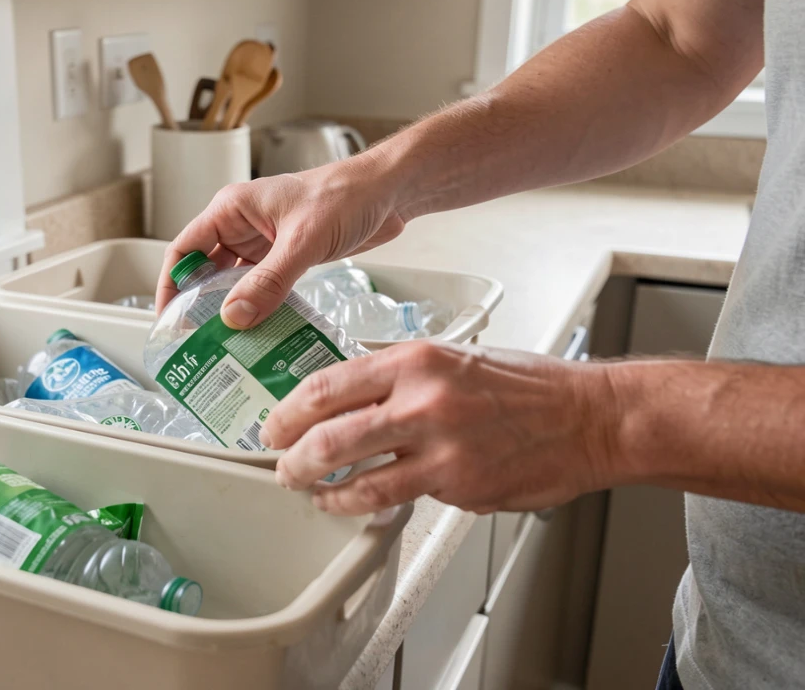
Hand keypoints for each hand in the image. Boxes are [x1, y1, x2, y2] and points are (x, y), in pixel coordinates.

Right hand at [155, 154, 405, 327]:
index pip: (184, 249)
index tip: (168, 320)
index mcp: (231, 210)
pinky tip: (258, 334)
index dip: (171, 285)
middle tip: (196, 344)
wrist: (390, 192)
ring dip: (231, 311)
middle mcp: (241, 226)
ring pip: (233, 283)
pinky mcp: (285, 258)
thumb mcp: (303, 241)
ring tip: (225, 347)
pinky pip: (261, 289)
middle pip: (205, 271)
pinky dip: (258, 309)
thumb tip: (233, 318)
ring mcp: (263, 244)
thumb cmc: (346, 196)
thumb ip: (269, 281)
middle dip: (198, 306)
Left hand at [262, 341, 622, 515]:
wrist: (589, 418)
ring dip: (319, 490)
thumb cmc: (528, 387)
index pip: (327, 384)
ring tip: (309, 491)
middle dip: (291, 458)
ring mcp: (439, 448)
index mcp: (416, 360)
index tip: (275, 425)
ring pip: (352, 477)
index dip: (289, 411)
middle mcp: (422, 400)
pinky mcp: (457, 487)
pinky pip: (394, 500)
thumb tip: (348, 396)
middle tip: (281, 465)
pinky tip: (353, 503)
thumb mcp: (454, 358)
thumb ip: (399, 375)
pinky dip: (363, 505)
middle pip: (327, 435)